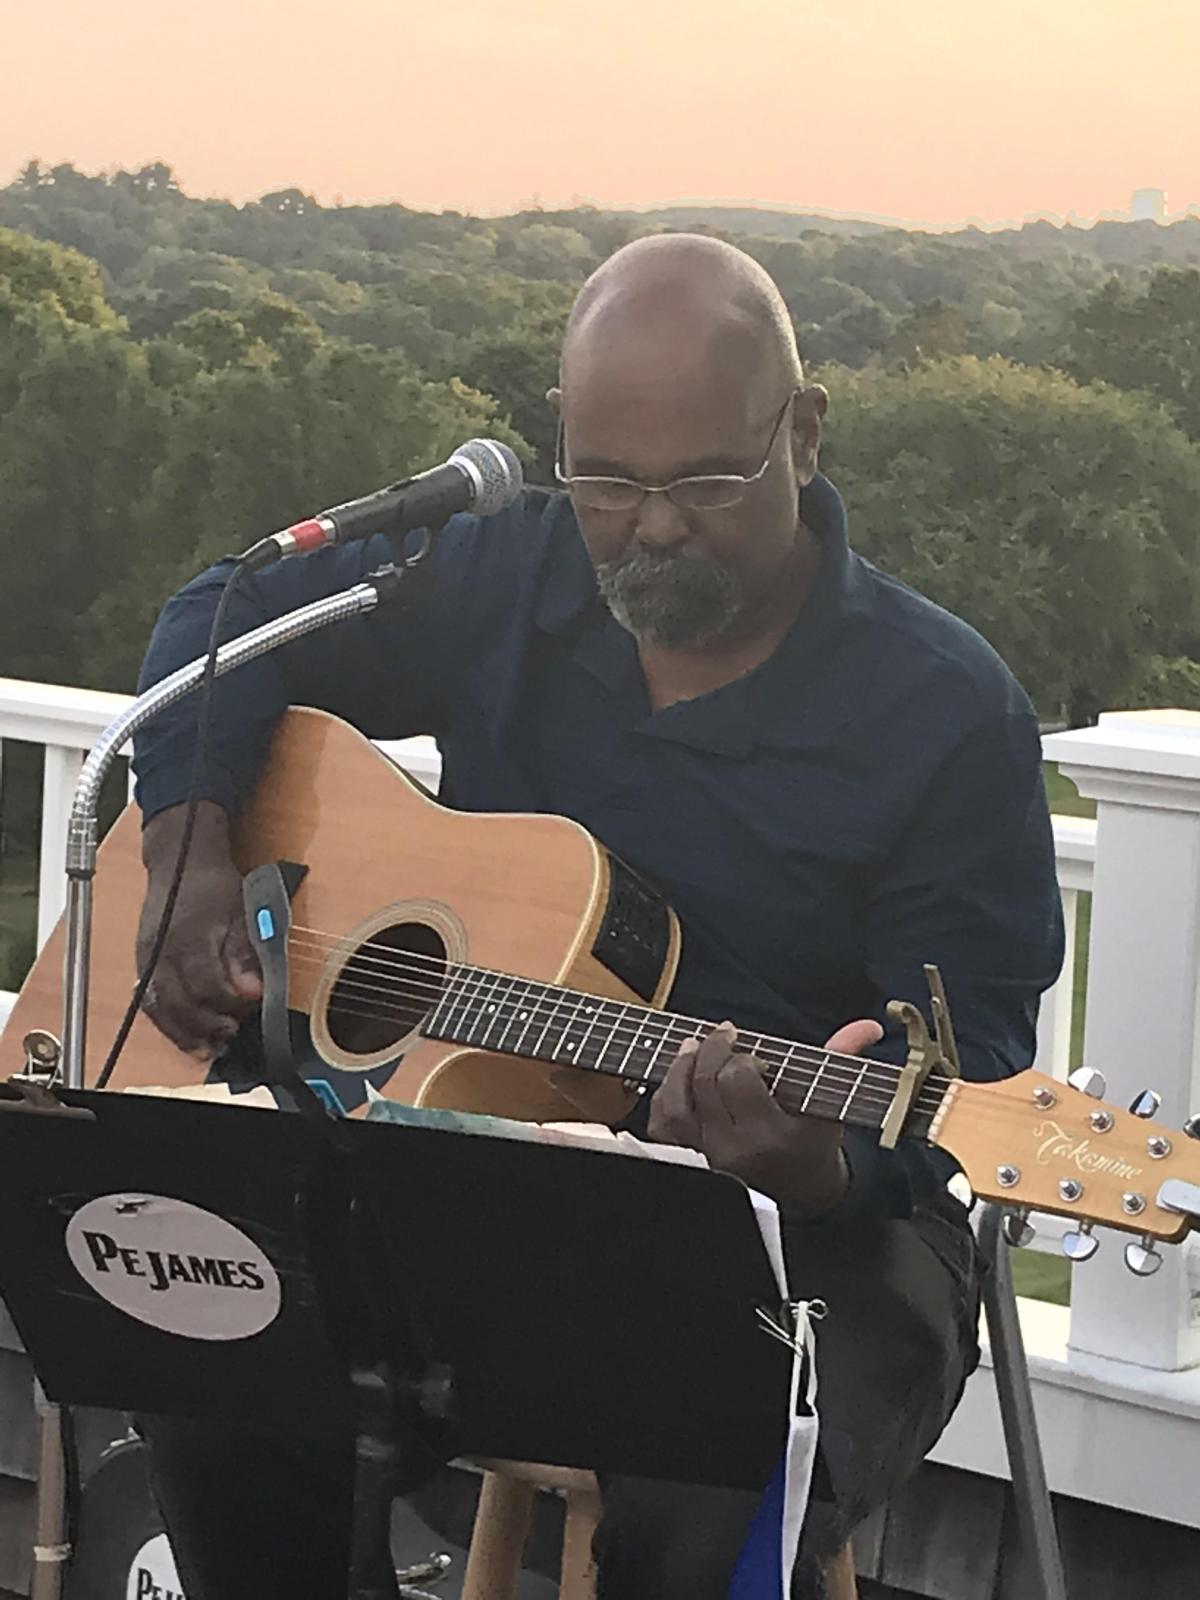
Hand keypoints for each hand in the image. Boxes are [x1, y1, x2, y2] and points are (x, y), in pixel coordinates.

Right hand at [136, 801, 262, 1058]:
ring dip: (184, 1034)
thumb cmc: (214, 884)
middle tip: (232, 1033)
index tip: (253, 1004)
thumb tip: (253, 991)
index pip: (206, 984)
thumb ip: (246, 954)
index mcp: (189, 937)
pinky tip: (187, 1036)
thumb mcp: (242, 911)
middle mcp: (161, 951)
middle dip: (207, 1025)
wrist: (179, 861)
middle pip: (179, 1003)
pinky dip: (167, 1024)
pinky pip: (149, 1002)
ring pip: (159, 1009)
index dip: (229, 1001)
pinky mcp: (142, 963)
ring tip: (210, 1048)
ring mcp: (147, 958)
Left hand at [647, 1017, 883, 1218]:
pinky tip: (678, 1077)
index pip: (739, 1079)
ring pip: (677, 1104)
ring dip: (681, 1067)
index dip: (743, 1058)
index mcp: (773, 1135)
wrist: (799, 1193)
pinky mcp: (689, 1162)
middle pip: (705, 1085)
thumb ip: (841, 1058)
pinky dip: (665, 1095)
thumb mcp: (830, 1104)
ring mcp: (708, 1159)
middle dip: (712, 1050)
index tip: (757, 1058)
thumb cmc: (813, 1143)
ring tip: (694, 1046)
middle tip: (725, 1035)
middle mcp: (735, 1149)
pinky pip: (662, 1125)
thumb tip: (868, 1026)